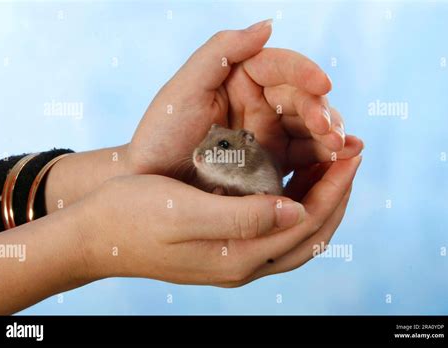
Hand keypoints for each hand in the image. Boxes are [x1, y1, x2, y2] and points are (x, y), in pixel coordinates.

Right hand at [78, 156, 360, 286]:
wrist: (95, 234)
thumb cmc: (132, 215)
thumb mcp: (184, 212)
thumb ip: (243, 217)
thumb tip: (296, 213)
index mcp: (238, 255)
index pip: (306, 224)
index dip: (334, 188)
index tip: (351, 154)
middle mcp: (242, 262)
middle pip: (310, 235)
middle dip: (336, 195)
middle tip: (350, 157)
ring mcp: (233, 258)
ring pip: (296, 236)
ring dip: (320, 201)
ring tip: (331, 167)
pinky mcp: (223, 247)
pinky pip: (274, 231)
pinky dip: (295, 206)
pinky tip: (293, 182)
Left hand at [126, 19, 362, 179]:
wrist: (151, 182)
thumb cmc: (161, 133)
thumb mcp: (184, 88)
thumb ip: (222, 50)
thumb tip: (268, 24)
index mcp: (241, 78)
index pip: (281, 68)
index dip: (304, 73)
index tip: (322, 83)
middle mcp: (259, 103)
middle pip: (302, 99)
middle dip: (321, 111)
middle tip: (330, 130)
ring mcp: (269, 134)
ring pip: (309, 128)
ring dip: (330, 136)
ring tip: (343, 148)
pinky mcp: (273, 163)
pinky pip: (304, 157)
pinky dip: (324, 157)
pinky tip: (341, 159)